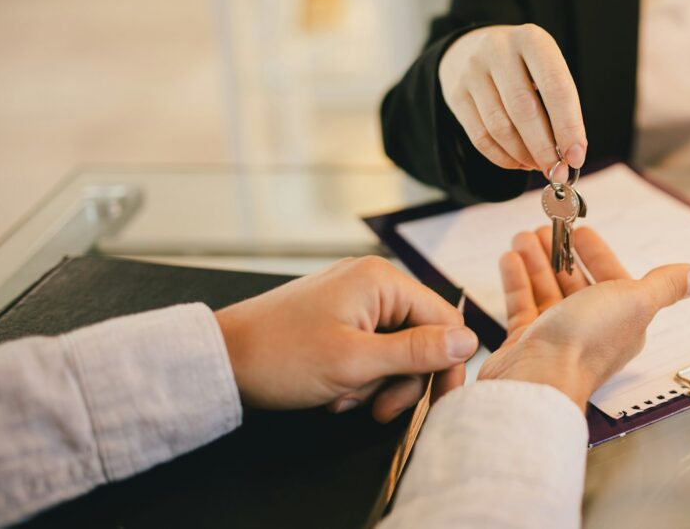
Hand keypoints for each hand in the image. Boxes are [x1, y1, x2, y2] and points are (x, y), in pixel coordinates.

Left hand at [214, 256, 477, 421]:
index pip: (444, 319)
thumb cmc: (280, 356)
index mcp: (381, 280)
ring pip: (395, 348)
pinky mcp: (338, 316)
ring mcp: (353, 298)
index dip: (446, 362)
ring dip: (377, 382)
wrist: (220, 358)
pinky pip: (370, 348)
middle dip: (403, 379)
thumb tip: (469, 341)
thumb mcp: (356, 362)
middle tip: (380, 409)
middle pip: (420, 336)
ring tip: (345, 398)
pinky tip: (335, 391)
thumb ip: (417, 351)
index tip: (439, 401)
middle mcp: (372, 281)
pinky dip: (359, 375)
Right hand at [438, 23, 586, 180]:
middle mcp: (499, 50)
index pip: (555, 87)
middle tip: (557, 171)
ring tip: (539, 165)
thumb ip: (559, 105)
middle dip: (544, 148)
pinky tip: (519, 162)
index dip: (568, 127)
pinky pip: (480, 137)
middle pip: (524, 109)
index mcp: (532, 40)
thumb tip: (569, 155)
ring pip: (500, 127)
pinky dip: (503, 157)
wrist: (470, 47)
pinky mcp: (455, 94)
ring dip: (523, 155)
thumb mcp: (544, 67)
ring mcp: (472, 71)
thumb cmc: (522, 66)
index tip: (576, 157)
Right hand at [479, 227, 689, 408]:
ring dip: (536, 261)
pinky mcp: (527, 342)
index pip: (612, 277)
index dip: (596, 252)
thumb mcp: (635, 301)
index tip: (579, 230)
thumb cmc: (585, 343)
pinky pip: (522, 305)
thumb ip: (665, 286)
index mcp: (622, 320)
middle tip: (545, 228)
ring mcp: (557, 336)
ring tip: (523, 237)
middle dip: (560, 252)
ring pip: (547, 290)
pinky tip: (509, 259)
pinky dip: (517, 280)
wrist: (538, 379)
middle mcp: (591, 329)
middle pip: (576, 282)